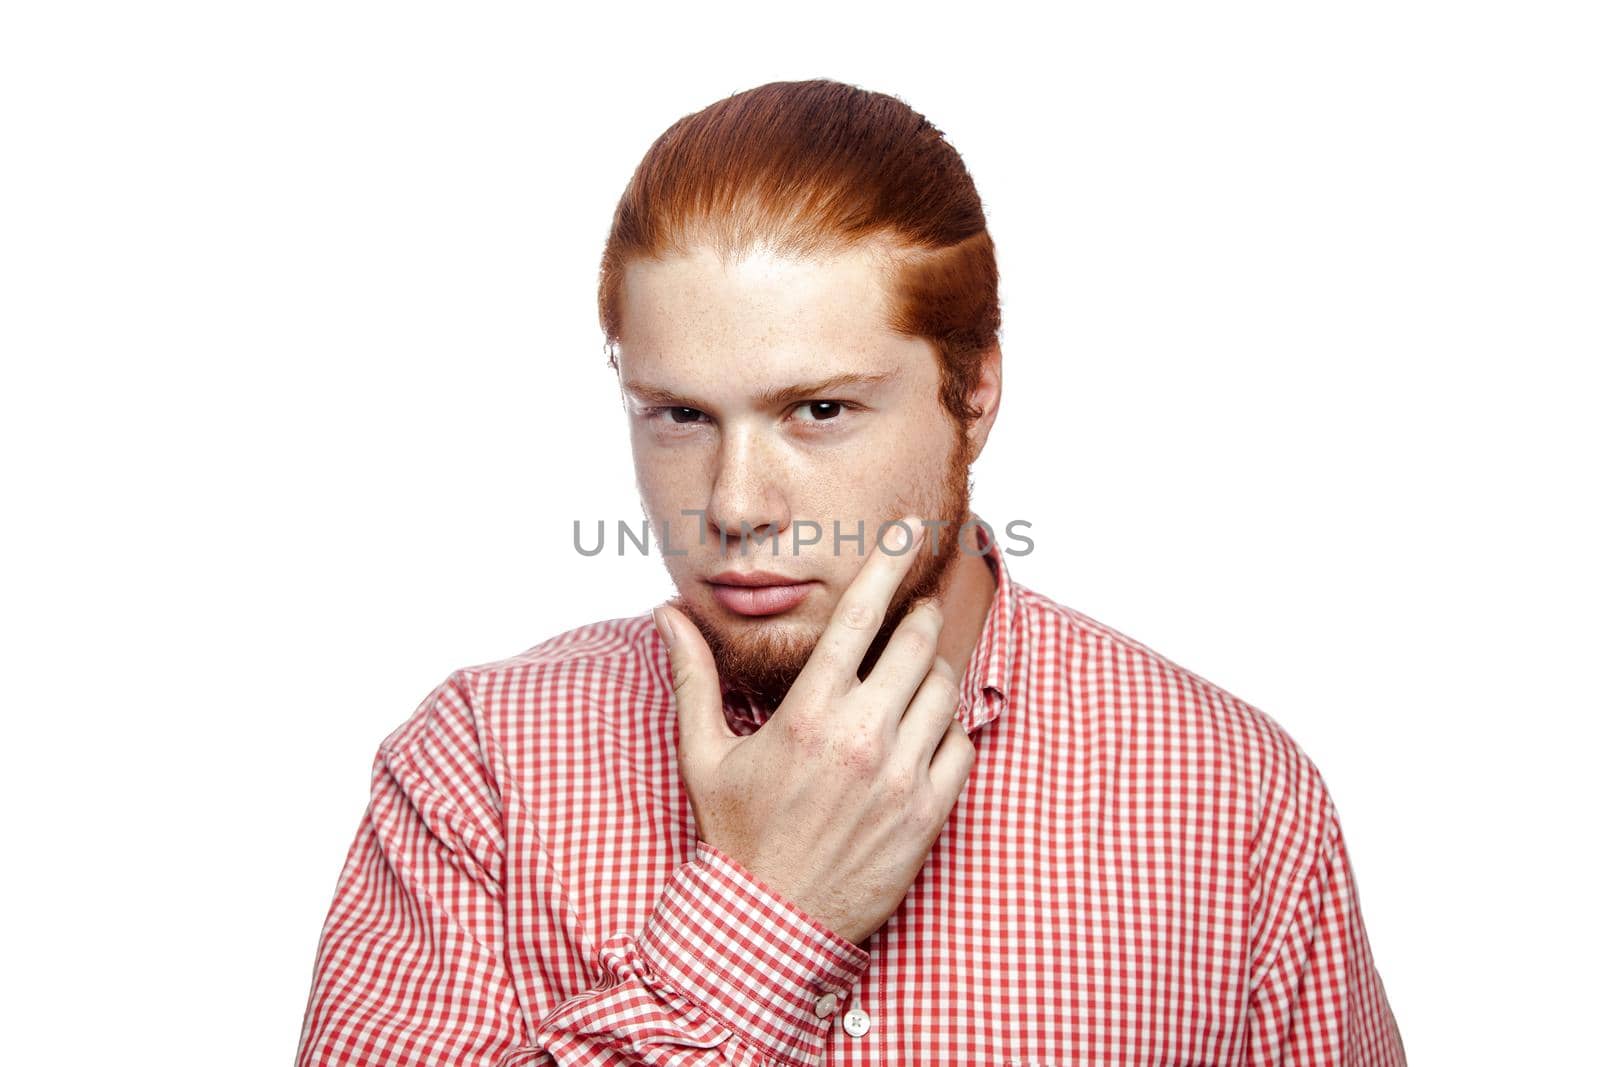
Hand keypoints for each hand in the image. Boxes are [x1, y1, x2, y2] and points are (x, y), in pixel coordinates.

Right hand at [654, 515, 976, 945]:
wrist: (769, 926)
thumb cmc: (735, 837)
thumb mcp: (704, 754)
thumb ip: (693, 677)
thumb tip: (666, 614)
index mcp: (808, 714)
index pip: (858, 618)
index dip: (888, 563)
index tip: (912, 528)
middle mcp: (862, 737)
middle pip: (918, 644)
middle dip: (919, 618)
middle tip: (914, 614)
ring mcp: (901, 777)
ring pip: (945, 692)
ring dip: (935, 672)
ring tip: (913, 677)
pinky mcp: (928, 816)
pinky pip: (962, 747)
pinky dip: (951, 730)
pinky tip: (924, 733)